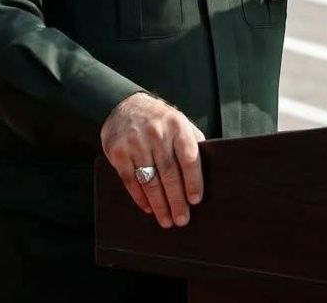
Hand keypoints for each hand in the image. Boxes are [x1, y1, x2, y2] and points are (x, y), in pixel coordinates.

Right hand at [100, 92, 204, 228]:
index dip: (193, 181)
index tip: (195, 200)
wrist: (124, 105)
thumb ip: (192, 142)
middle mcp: (156, 133)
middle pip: (169, 173)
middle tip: (182, 219)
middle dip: (176, 200)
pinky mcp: (118, 151)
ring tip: (166, 220)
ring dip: (159, 204)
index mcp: (177, 125)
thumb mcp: (179, 122)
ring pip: (150, 180)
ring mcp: (135, 142)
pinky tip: (148, 208)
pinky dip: (140, 198)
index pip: (189, 157)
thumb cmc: (159, 119)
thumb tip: (209, 168)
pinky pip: (130, 180)